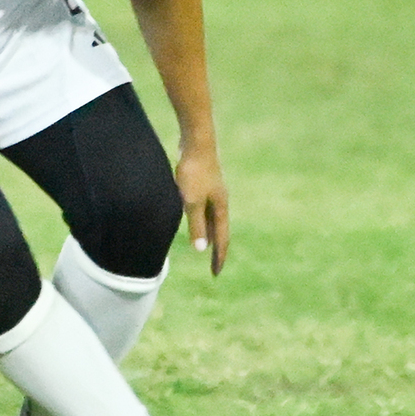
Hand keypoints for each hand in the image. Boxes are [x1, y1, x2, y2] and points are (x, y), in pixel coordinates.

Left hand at [175, 146, 228, 275]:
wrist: (196, 143)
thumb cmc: (193, 172)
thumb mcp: (192, 201)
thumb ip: (197, 224)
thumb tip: (201, 249)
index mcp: (221, 208)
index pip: (222, 238)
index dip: (219, 256)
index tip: (216, 272)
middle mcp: (220, 201)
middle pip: (219, 229)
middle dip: (216, 247)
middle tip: (214, 263)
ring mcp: (213, 191)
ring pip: (212, 218)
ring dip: (209, 232)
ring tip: (206, 245)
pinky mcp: (204, 182)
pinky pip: (205, 206)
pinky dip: (202, 218)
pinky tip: (195, 216)